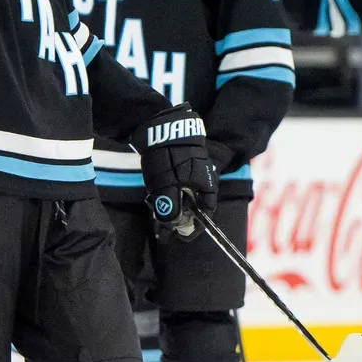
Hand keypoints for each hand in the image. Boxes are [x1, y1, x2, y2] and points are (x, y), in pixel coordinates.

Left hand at [135, 103, 216, 239]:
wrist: (159, 124)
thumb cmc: (167, 155)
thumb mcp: (165, 185)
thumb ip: (170, 206)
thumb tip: (171, 224)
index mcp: (206, 185)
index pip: (205, 214)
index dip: (192, 227)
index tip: (179, 237)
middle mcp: (203, 178)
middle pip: (194, 206)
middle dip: (179, 218)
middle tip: (163, 227)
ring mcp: (192, 170)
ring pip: (184, 195)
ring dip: (172, 206)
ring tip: (156, 213)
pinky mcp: (181, 164)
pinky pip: (178, 185)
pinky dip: (168, 193)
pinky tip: (155, 197)